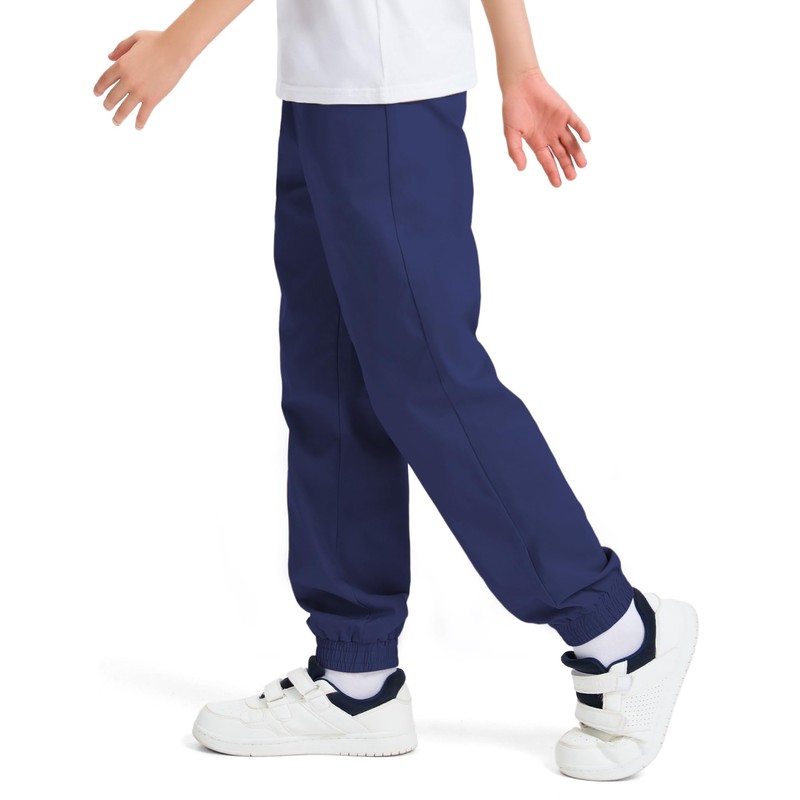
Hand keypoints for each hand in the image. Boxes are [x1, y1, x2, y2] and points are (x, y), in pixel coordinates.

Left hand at [93, 30, 192, 129]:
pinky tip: (137, 127)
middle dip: (108, 104)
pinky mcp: (153, 99)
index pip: (104, 80)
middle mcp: (128, 80)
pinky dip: (139, 122)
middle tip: (107, 108)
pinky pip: (143, 114)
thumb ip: (120, 47)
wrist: (176, 49)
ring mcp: (140, 91)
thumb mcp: (135, 38)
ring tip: (115, 122)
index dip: (99, 88)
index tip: (97, 94)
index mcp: (121, 64)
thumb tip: (109, 57)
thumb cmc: (158, 40)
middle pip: (112, 96)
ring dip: (118, 117)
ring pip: (124, 109)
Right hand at [501, 67, 590, 187]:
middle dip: (567, 166)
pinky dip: (582, 131)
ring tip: (583, 165)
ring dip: (577, 153)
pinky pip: (576, 123)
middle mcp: (549, 135)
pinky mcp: (565, 112)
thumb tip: (521, 169)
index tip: (558, 184)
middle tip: (573, 177)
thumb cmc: (513, 108)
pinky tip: (586, 140)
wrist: (521, 85)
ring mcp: (558, 124)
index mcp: (537, 142)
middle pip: (561, 154)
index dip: (553, 172)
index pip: (547, 161)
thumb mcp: (511, 133)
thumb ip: (515, 151)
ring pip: (571, 142)